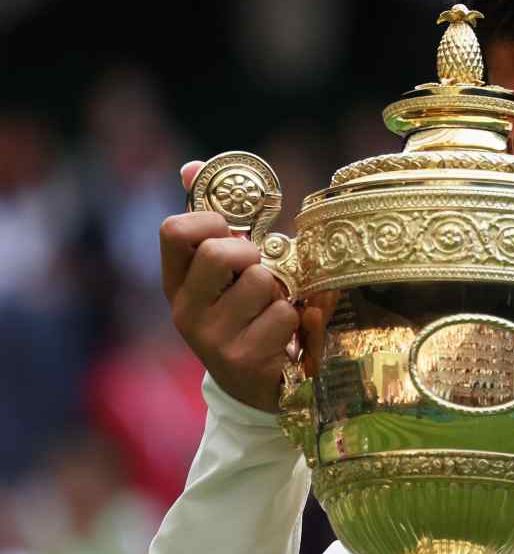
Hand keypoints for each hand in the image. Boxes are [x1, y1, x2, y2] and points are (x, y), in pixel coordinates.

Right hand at [159, 160, 298, 411]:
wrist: (257, 388)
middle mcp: (185, 312)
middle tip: (261, 272)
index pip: (174, 230)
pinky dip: (299, 319)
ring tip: (276, 309)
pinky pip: (286, 314)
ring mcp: (211, 339)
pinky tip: (288, 334)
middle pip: (222, 252)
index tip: (233, 230)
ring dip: (283, 291)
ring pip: (263, 282)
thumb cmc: (246, 314)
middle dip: (254, 254)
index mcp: (176, 283)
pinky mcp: (243, 360)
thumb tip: (191, 166)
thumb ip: (214, 221)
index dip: (211, 219)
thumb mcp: (226, 273)